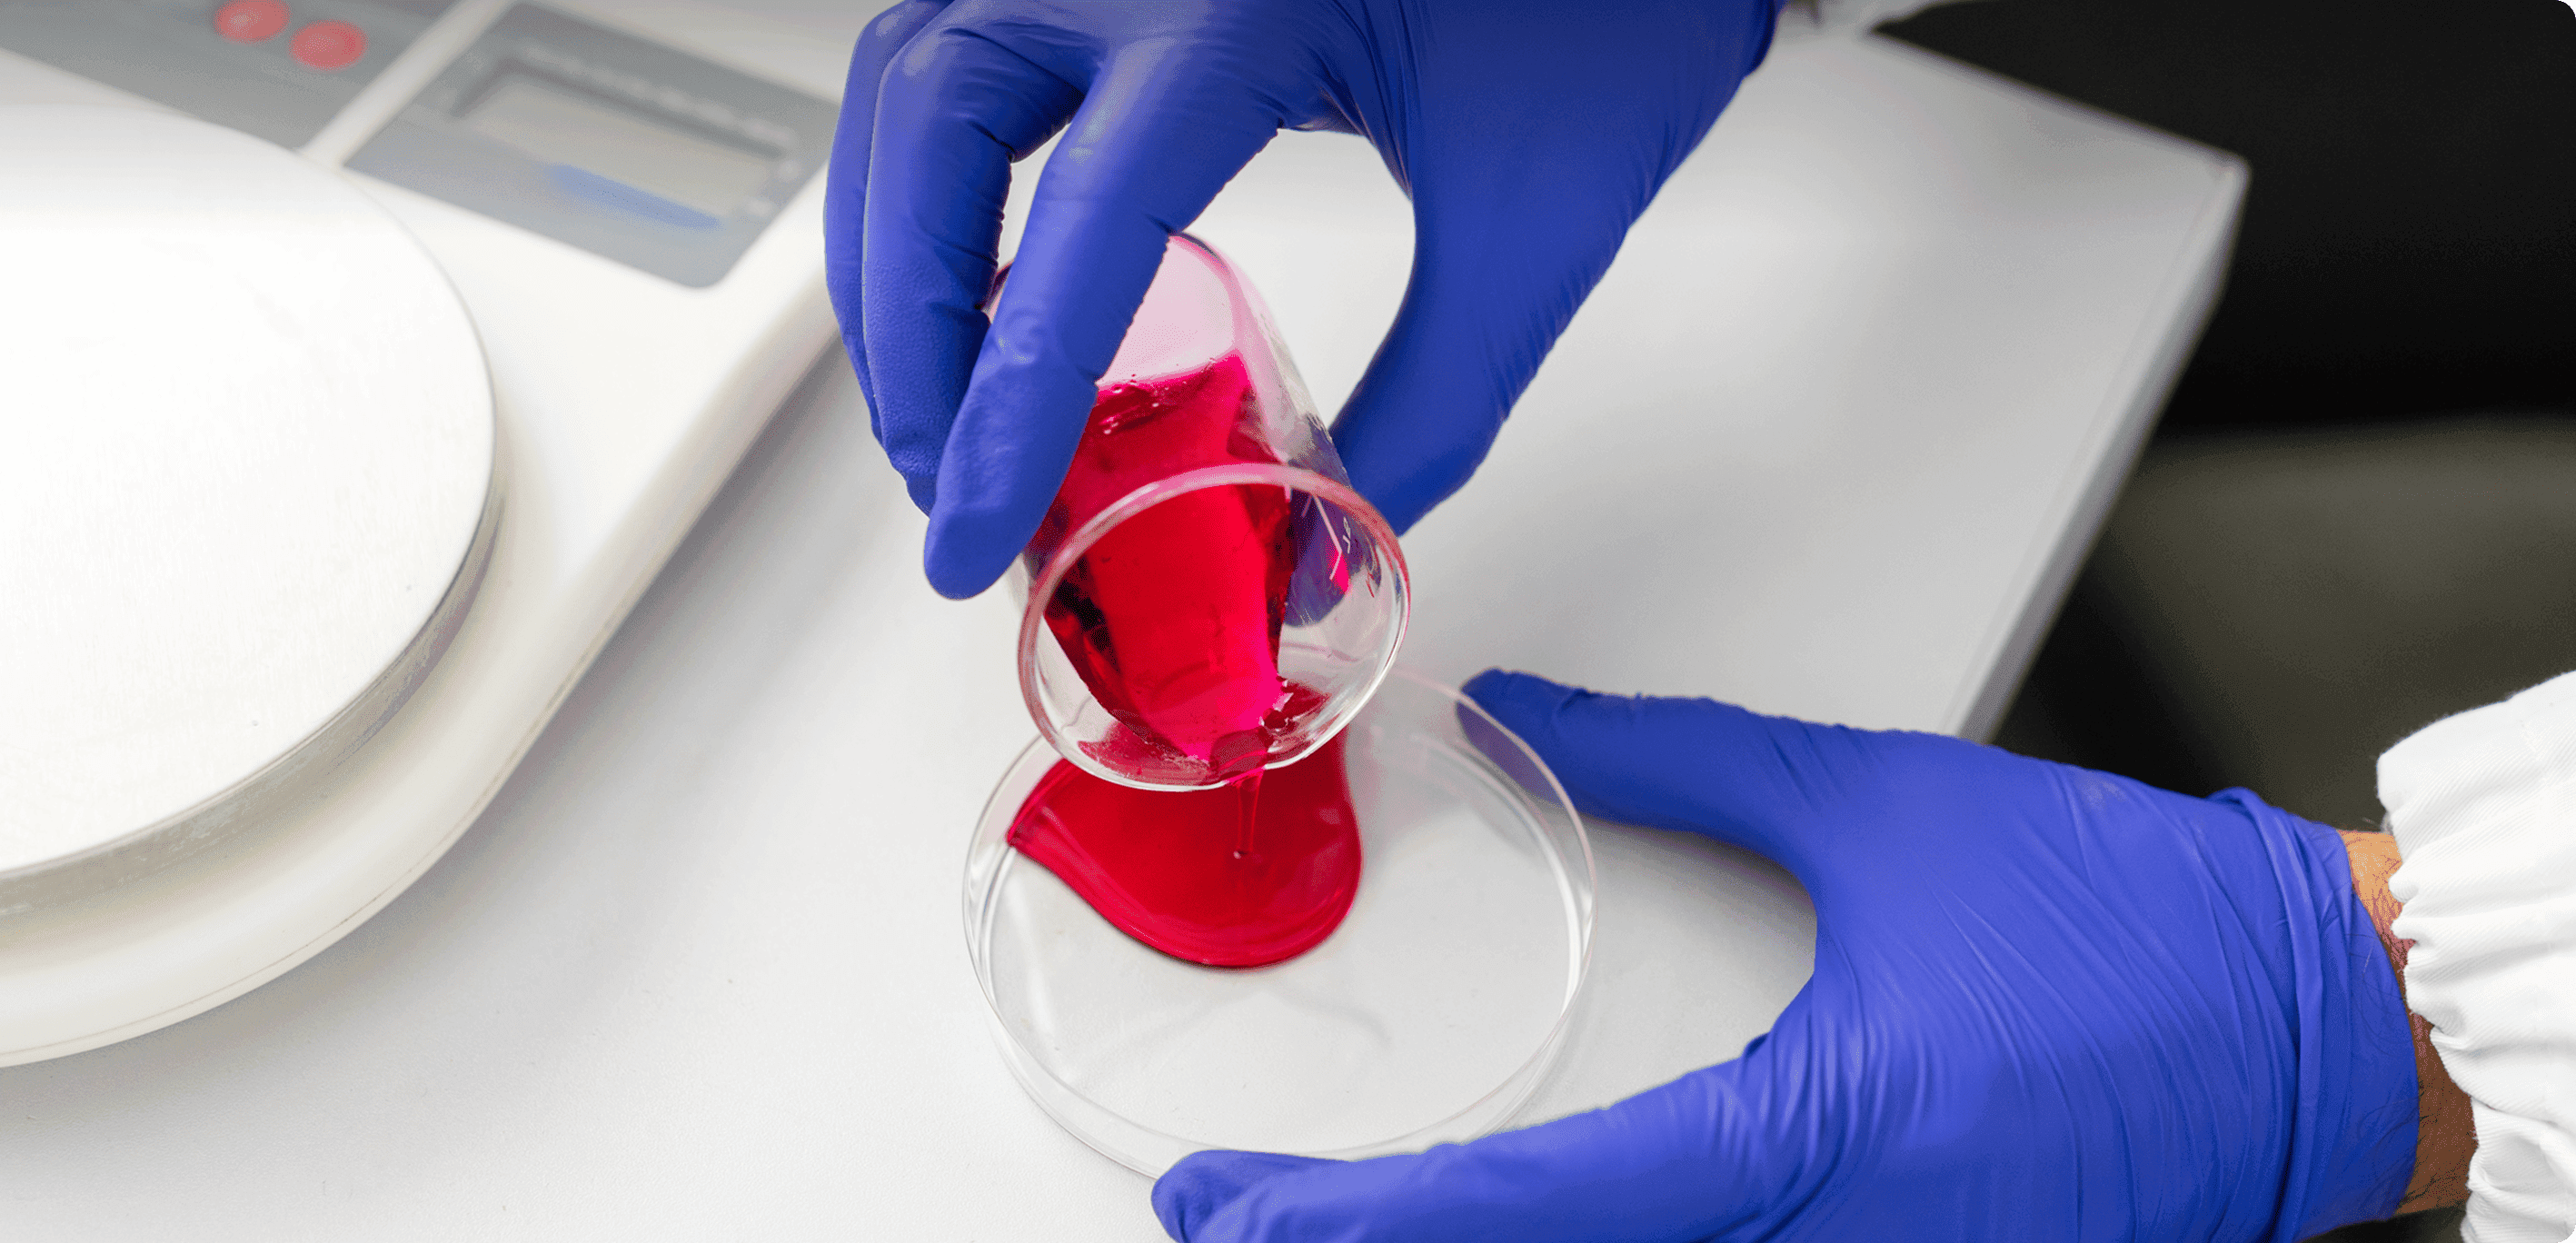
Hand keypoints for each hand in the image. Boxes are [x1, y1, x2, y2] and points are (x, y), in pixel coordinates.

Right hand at [827, 0, 1787, 596]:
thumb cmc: (1609, 14)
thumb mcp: (1530, 230)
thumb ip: (1429, 405)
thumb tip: (1326, 535)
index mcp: (1237, 9)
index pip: (1077, 229)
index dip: (1006, 401)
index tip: (974, 528)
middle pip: (930, 133)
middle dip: (913, 327)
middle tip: (946, 474)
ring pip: (910, 81)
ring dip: (894, 249)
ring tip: (936, 400)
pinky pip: (956, 50)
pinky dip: (927, 175)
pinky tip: (968, 278)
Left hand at [1152, 671, 2420, 1240]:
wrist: (2327, 1024)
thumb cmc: (2138, 924)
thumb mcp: (1882, 807)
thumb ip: (1679, 761)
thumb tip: (1535, 719)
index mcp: (1811, 1149)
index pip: (1526, 1214)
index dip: (1348, 1223)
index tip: (1229, 1207)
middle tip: (1245, 1229)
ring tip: (1360, 1232)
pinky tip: (1536, 1232)